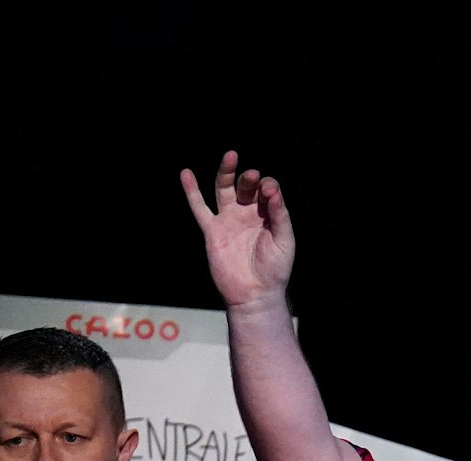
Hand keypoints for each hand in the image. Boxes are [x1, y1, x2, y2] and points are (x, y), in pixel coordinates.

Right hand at [180, 152, 294, 310]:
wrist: (255, 294)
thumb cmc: (275, 269)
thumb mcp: (284, 240)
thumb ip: (280, 214)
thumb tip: (271, 188)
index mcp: (268, 214)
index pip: (267, 190)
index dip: (268, 187)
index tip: (270, 193)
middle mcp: (248, 213)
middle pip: (246, 186)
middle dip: (249, 179)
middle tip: (252, 176)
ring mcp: (229, 220)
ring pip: (224, 189)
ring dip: (227, 172)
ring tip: (231, 156)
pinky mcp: (212, 231)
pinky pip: (199, 208)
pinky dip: (192, 191)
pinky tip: (186, 173)